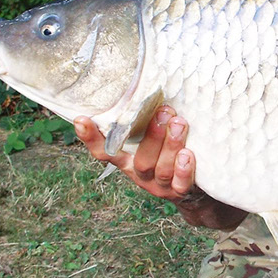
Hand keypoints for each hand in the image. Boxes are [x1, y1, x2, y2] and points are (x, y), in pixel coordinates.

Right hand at [74, 106, 246, 230]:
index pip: (105, 151)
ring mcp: (160, 186)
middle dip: (152, 135)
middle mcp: (141, 174)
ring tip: (179, 124)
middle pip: (140, 160)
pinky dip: (183, 170)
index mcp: (128, 160)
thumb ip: (150, 119)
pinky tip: (187, 155)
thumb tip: (152, 84)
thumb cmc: (172, 153)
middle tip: (164, 111)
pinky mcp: (180, 193)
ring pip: (160, 169)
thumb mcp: (158, 137)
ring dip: (170, 145)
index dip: (91, 138)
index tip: (82, 118)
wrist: (196, 190)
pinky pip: (180, 184)